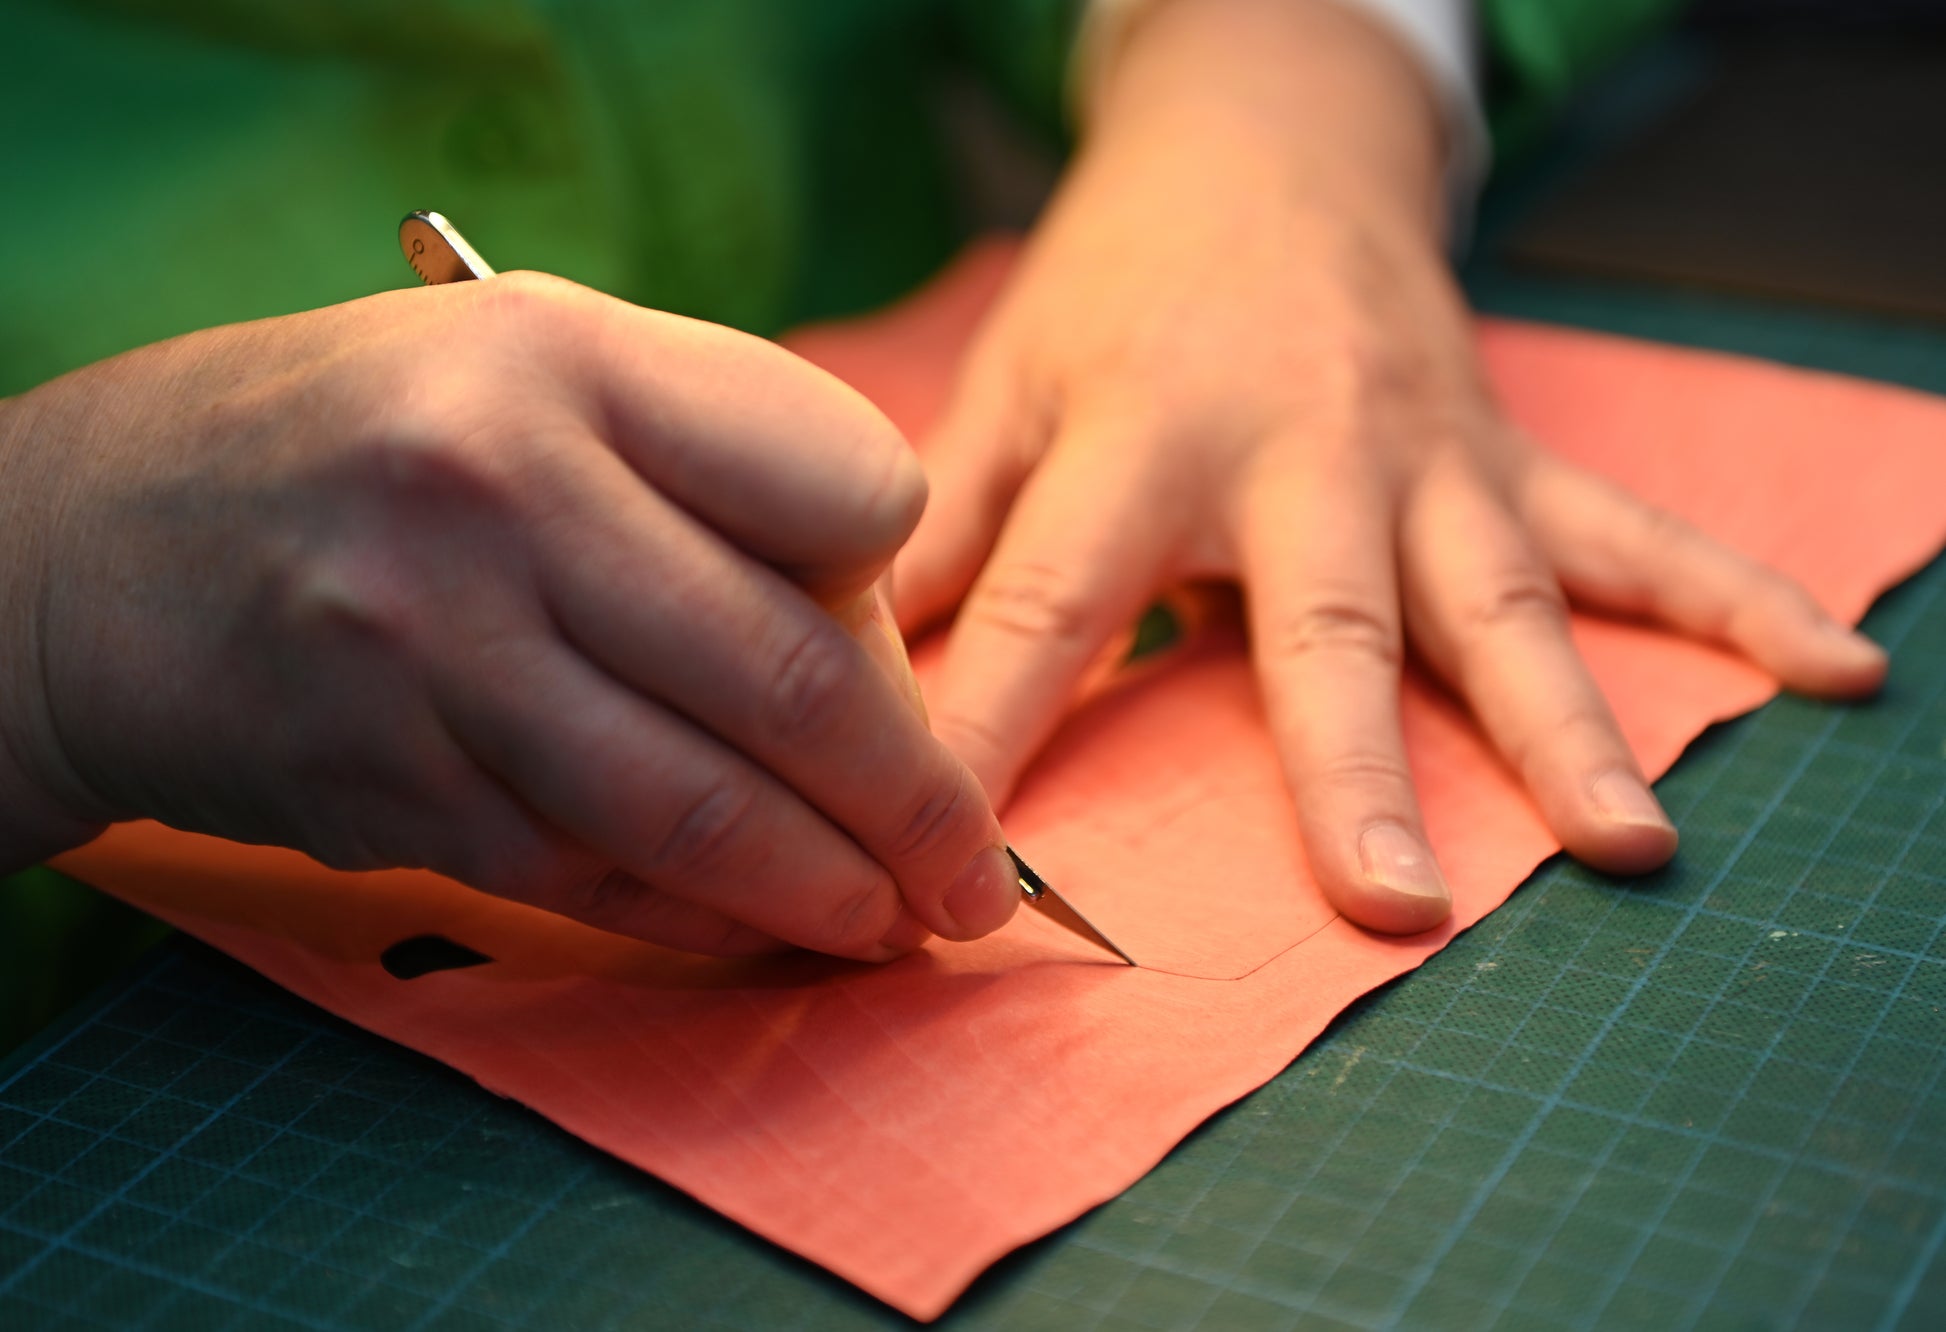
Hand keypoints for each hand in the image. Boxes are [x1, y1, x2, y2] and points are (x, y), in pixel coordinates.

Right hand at [0, 274, 1020, 957]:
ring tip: (900, 923)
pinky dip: (702, 918)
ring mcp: (434, 658)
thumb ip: (706, 457)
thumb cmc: (354, 441)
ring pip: (701, 814)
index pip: (849, 488)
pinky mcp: (391, 792)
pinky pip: (596, 878)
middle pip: (791, 680)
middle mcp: (499, 499)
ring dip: (829, 893)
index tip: (888, 620)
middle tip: (979, 874)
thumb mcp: (526, 362)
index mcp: (566, 362)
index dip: (891, 570)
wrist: (81, 550)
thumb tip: (875, 631)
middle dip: (916, 805)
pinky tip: (761, 926)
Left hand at [894, 0, 1884, 932]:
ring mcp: (1425, 454)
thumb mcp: (1009, 379)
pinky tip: (1838, 674)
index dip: (995, 737)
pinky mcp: (1505, 453)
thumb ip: (945, 528)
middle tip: (1389, 905)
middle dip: (1353, 767)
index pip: (1051, 607)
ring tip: (1630, 842)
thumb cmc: (1120, 286)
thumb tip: (850, 668)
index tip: (952, 882)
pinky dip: (1735, 603)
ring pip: (1503, 599)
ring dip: (1570, 722)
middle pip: (1324, 624)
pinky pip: (1632, 533)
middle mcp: (1298, 450)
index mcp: (1142, 434)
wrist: (1267, 140)